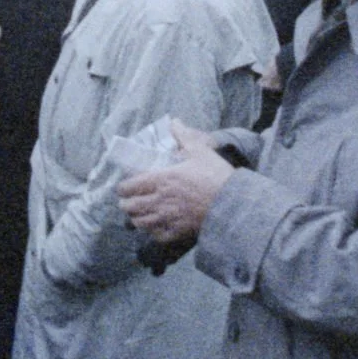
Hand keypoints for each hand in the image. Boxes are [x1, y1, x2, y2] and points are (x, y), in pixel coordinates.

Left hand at [117, 121, 234, 245]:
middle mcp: (160, 200)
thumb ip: (184, 137)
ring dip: (136, 219)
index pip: (129, 187)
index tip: (125, 187)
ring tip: (137, 215)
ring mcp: (168, 218)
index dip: (123, 188)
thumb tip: (175, 121)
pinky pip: (157, 236)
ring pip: (140, 224)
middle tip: (128, 201)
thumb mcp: (200, 151)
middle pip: (130, 207)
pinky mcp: (179, 232)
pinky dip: (152, 233)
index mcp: (161, 179)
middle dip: (126, 204)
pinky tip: (155, 228)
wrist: (233, 204)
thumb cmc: (216, 176)